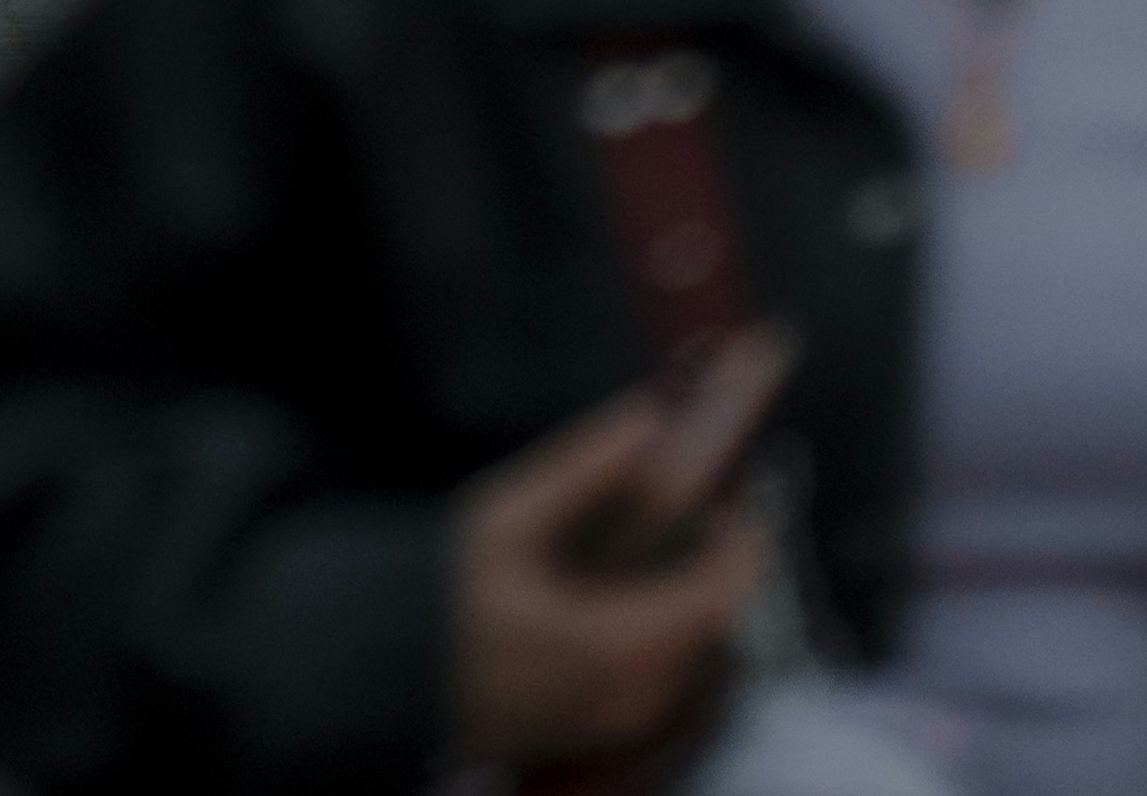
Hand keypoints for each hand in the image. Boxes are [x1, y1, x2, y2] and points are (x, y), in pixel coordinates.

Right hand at [443, 343, 785, 771]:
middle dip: (719, 565)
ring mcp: (622, 720)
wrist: (402, 674)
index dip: (744, 543)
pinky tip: (636, 592)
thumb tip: (647, 418)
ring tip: (672, 542)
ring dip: (696, 597)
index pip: (719, 595)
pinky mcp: (606, 727)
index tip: (740, 495)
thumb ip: (583, 466)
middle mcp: (635, 694)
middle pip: (713, 626)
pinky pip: (665, 675)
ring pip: (693, 654)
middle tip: (704, 509)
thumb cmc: (450, 594)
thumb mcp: (508, 515)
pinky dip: (669, 627)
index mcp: (620, 642)